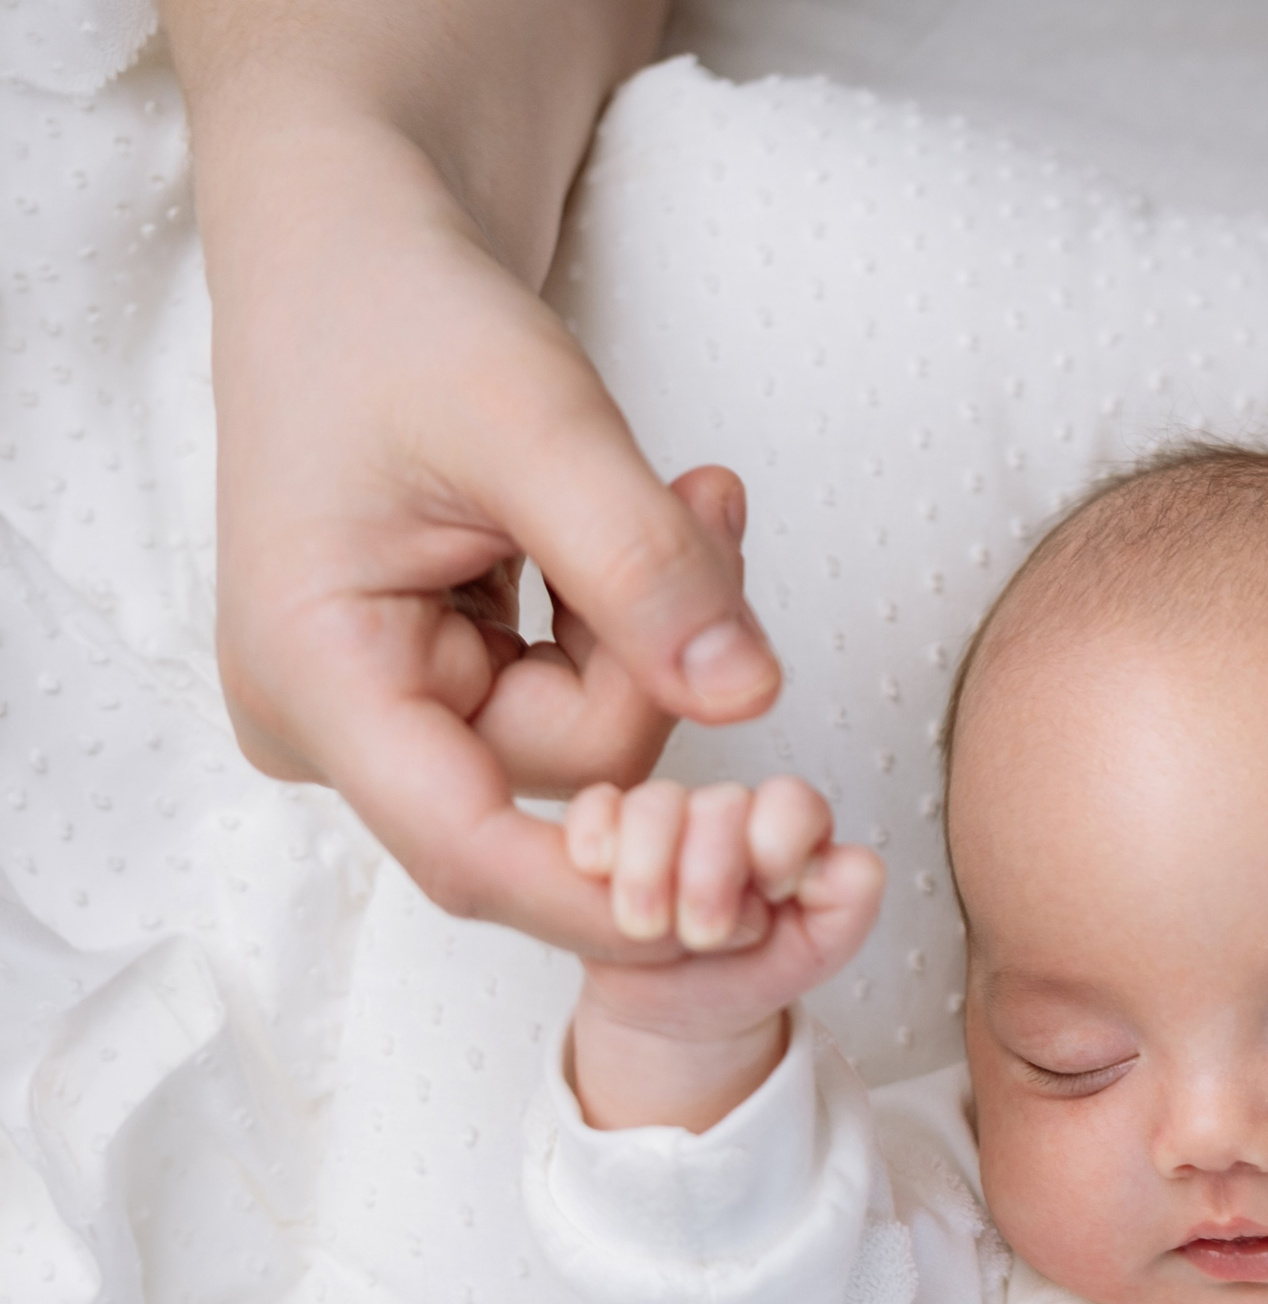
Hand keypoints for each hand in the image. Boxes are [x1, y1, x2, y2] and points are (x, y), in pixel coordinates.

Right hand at [188, 80, 782, 955]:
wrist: (355, 247)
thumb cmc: (401, 312)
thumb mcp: (533, 422)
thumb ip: (641, 567)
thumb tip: (752, 700)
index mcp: (315, 681)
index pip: (474, 856)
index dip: (617, 895)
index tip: (757, 887)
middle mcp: (343, 721)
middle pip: (569, 775)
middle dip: (665, 654)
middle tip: (712, 505)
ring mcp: (397, 704)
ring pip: (599, 730)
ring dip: (666, 620)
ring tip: (687, 488)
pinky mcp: (455, 676)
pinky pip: (592, 687)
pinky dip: (644, 612)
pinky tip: (657, 512)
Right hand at [565, 776, 886, 1130]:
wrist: (684, 1011)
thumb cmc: (755, 967)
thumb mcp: (821, 946)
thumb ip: (851, 900)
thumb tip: (838, 863)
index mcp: (788, 829)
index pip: (790, 802)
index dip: (778, 843)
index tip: (773, 895)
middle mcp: (728, 814)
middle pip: (720, 803)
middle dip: (710, 872)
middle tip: (705, 934)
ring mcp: (665, 818)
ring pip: (653, 803)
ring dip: (648, 866)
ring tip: (647, 927)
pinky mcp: (608, 833)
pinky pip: (595, 806)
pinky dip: (594, 834)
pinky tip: (597, 870)